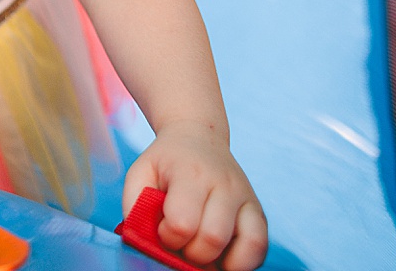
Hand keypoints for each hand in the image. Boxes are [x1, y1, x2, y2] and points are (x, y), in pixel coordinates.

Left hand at [124, 122, 267, 269]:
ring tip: (202, 251)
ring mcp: (246, 198)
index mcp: (191, 173)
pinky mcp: (259, 212)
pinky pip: (261, 248)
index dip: (168, 237)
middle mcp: (225, 184)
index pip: (183, 223)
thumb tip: (147, 244)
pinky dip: (242, 262)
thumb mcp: (140, 174)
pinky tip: (221, 256)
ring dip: (220, 261)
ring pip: (249, 246)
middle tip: (182, 240)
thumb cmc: (165, 163)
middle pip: (213, 239)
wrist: (199, 137)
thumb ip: (135, 208)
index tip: (163, 228)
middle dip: (191, 253)